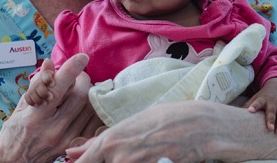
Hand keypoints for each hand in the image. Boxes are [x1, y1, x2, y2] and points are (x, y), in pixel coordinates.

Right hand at [0, 54, 103, 161]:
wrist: (15, 162)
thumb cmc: (15, 132)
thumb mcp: (21, 107)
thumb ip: (37, 85)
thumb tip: (49, 64)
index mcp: (35, 116)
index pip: (57, 88)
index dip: (71, 70)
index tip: (82, 57)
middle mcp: (52, 129)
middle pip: (79, 96)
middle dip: (83, 80)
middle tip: (79, 75)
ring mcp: (65, 139)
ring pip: (89, 108)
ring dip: (89, 93)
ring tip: (82, 89)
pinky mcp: (74, 145)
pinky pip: (93, 123)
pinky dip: (93, 109)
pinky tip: (87, 104)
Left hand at [66, 101, 276, 162]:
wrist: (203, 126)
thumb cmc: (169, 118)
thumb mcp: (134, 123)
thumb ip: (101, 142)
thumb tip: (73, 151)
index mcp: (111, 140)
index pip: (84, 162)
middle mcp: (120, 156)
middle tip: (124, 155)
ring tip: (144, 153)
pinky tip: (152, 158)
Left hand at [244, 78, 276, 133]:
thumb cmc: (263, 96)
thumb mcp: (255, 98)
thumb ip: (247, 105)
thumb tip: (235, 114)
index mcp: (262, 98)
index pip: (258, 102)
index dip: (254, 106)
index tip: (250, 110)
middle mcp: (272, 101)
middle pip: (272, 110)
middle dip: (271, 119)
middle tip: (269, 128)